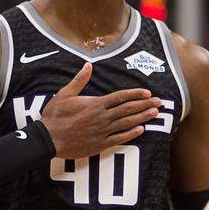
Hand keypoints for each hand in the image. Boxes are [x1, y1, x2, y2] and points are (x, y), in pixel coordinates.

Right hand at [41, 63, 160, 158]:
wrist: (49, 139)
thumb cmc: (55, 116)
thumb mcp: (65, 94)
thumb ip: (79, 80)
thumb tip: (88, 65)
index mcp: (95, 104)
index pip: (120, 97)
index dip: (135, 94)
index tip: (147, 92)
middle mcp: (102, 117)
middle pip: (128, 109)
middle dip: (145, 105)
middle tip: (159, 102)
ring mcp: (102, 131)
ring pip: (127, 123)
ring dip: (142, 118)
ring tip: (154, 114)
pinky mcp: (100, 144)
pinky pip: (120, 138)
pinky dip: (131, 134)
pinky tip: (141, 130)